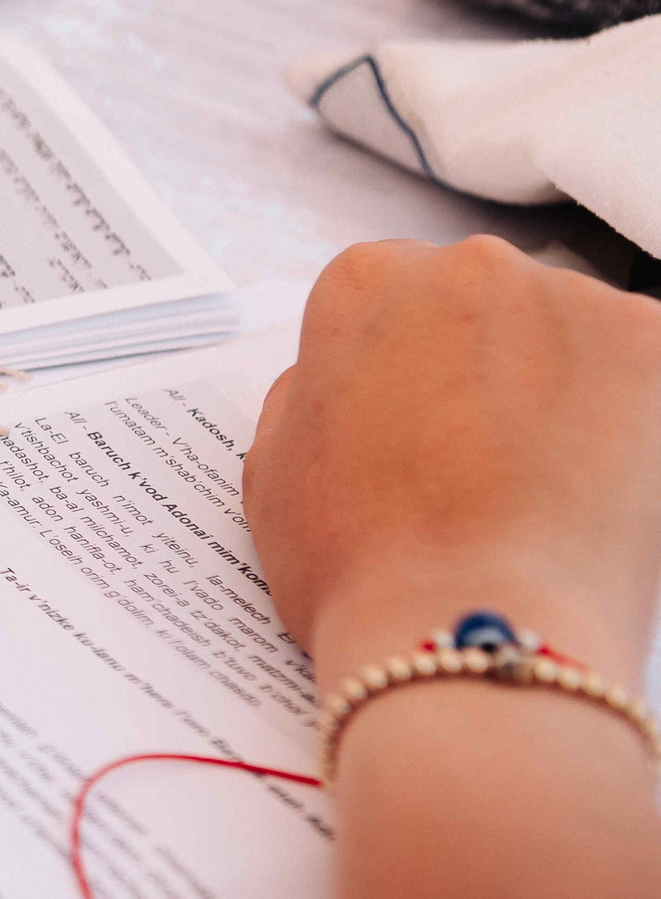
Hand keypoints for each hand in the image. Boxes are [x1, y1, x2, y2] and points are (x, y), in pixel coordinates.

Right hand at [244, 238, 660, 678]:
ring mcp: (568, 301)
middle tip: (485, 463)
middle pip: (489, 303)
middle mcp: (466, 267)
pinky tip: (602, 489)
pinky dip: (636, 423)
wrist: (464, 631)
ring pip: (575, 336)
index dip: (411, 368)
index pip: (397, 295)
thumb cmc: (362, 568)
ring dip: (568, 394)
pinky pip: (648, 370)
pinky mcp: (651, 343)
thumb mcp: (275, 468)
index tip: (423, 420)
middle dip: (492, 370)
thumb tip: (358, 381)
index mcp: (364, 284)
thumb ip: (314, 393)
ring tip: (549, 489)